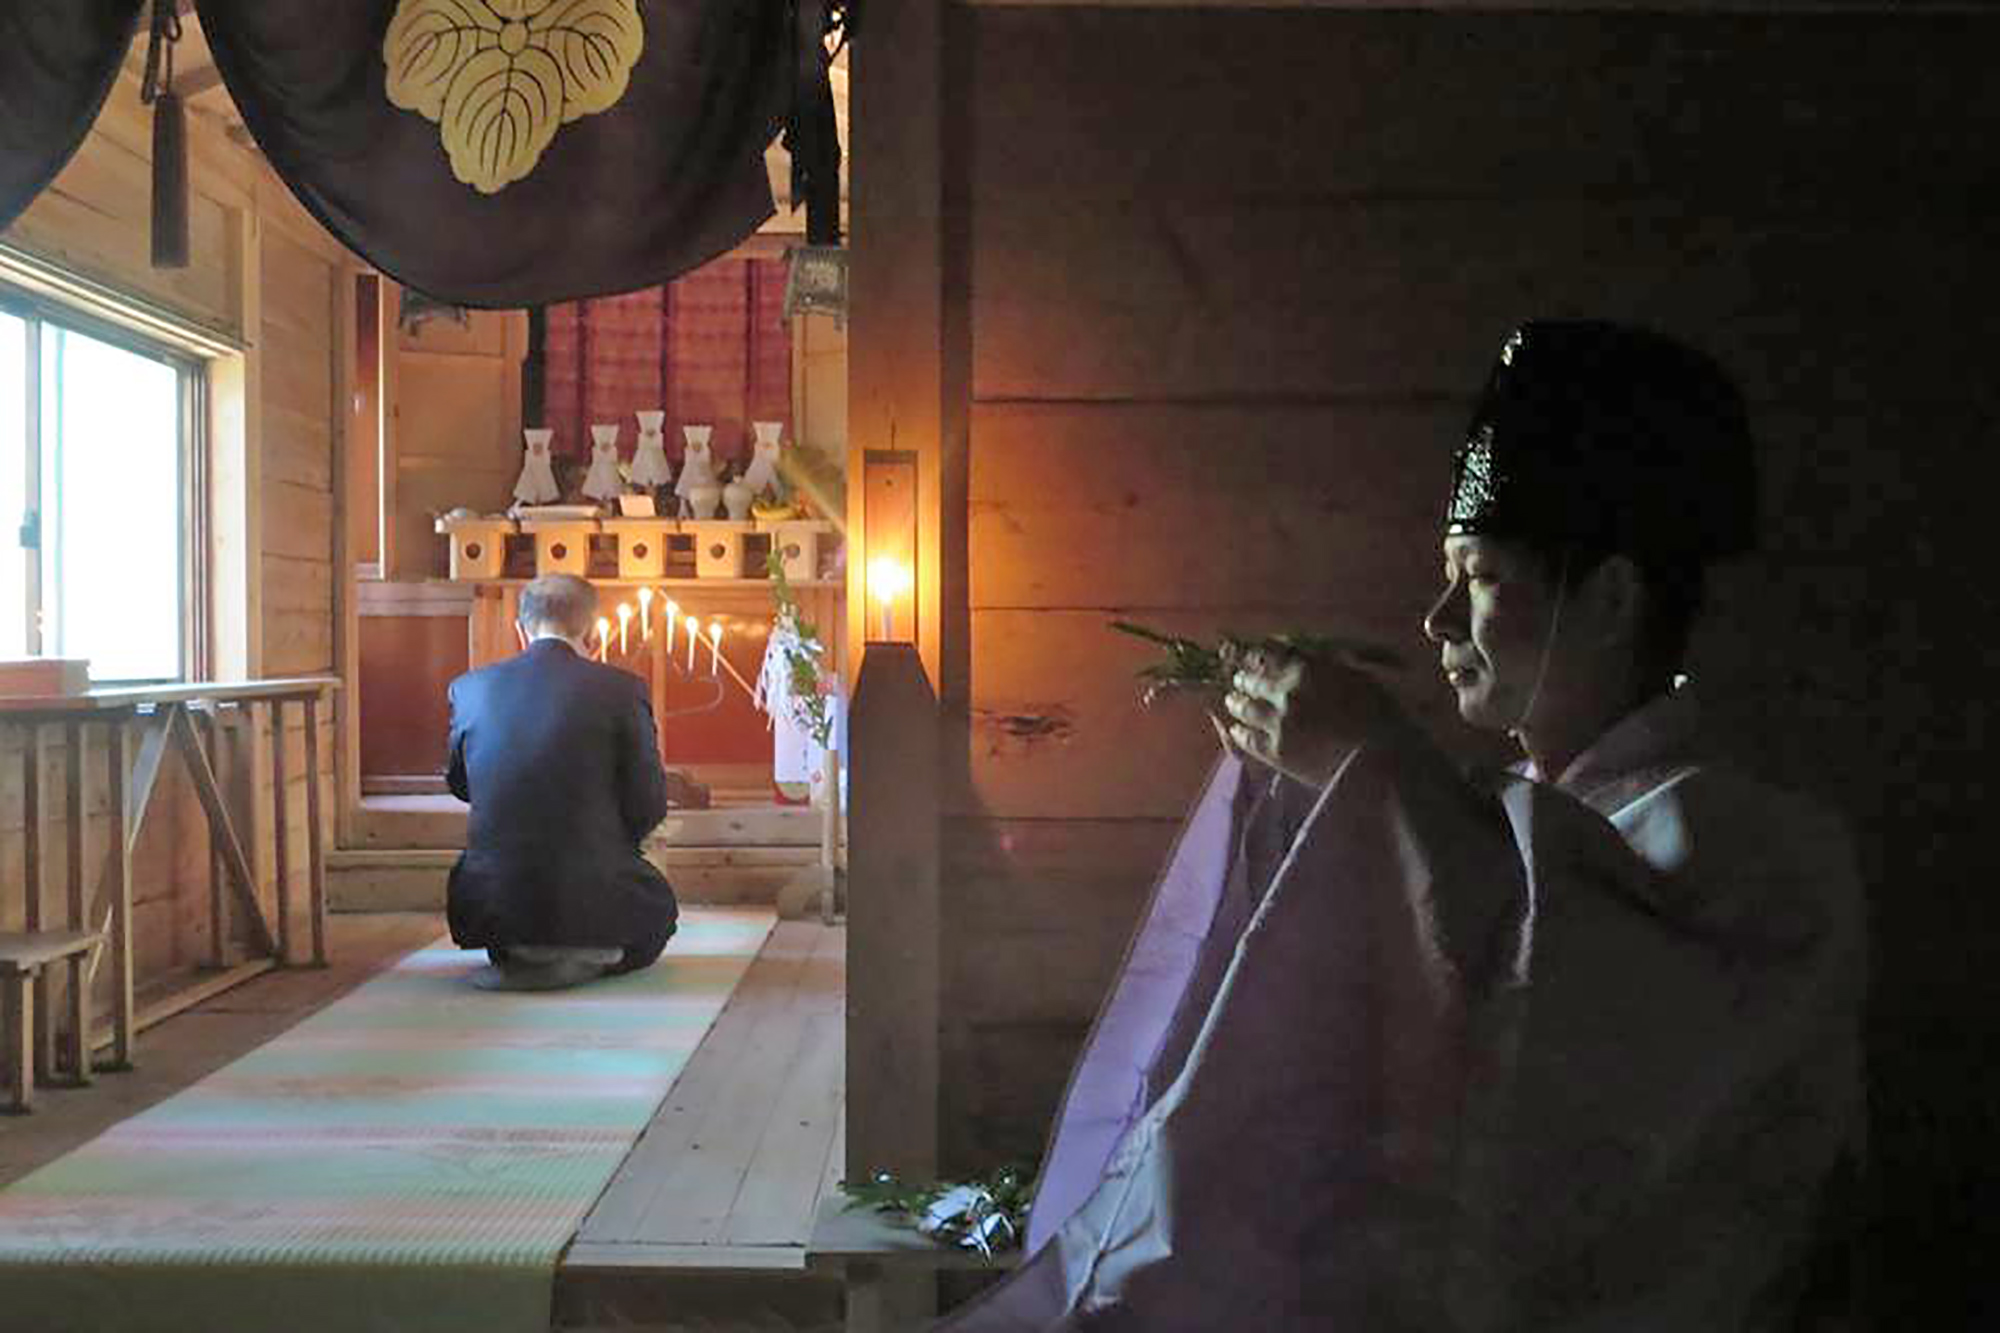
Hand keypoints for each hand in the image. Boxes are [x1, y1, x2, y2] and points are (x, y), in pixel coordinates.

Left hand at [1217, 644, 1400, 786]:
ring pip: (1243, 707)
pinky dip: (1238, 732)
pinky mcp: (1275, 752)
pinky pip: (1245, 738)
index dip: (1256, 653)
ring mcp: (1277, 722)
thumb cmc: (1383, 719)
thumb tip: (1311, 659)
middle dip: (1245, 678)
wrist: (1382, 763)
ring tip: (1233, 701)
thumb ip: (1329, 667)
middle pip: (1252, 678)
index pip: (1271, 652)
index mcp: (1309, 669)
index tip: (1249, 654)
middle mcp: (1286, 691)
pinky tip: (1236, 730)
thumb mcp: (1359, 679)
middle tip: (1240, 680)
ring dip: (1237, 702)